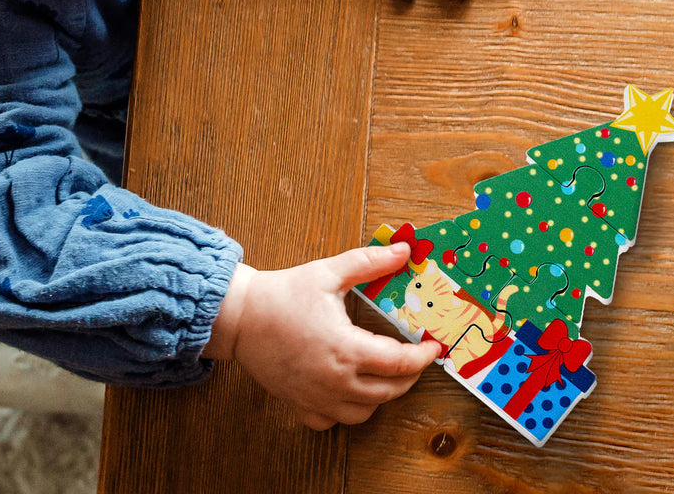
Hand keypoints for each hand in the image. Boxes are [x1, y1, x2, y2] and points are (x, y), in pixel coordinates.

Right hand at [203, 245, 440, 429]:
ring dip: (382, 395)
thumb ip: (369, 263)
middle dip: (409, 377)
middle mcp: (335, 380)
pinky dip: (348, 411)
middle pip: (388, 392)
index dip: (422, 357)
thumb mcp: (330, 272)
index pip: (399, 363)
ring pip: (365, 412)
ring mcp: (317, 397)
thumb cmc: (284, 293)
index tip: (433, 347)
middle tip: (416, 359)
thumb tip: (403, 250)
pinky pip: (333, 422)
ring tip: (386, 373)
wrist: (240, 317)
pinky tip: (350, 390)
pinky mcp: (300, 404)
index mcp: (346, 348)